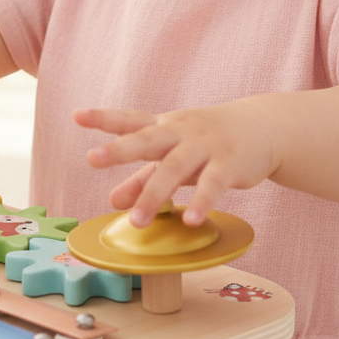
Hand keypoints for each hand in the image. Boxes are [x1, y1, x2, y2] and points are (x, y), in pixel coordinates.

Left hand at [74, 101, 275, 227]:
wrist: (262, 127)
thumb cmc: (207, 141)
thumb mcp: (172, 155)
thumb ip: (142, 178)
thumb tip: (111, 200)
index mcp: (163, 128)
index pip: (129, 120)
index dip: (103, 118)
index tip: (76, 116)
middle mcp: (180, 132)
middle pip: (146, 140)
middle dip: (119, 149)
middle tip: (92, 158)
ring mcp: (204, 145)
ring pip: (175, 168)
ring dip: (155, 195)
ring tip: (136, 221)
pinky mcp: (229, 163)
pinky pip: (213, 183)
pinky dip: (202, 202)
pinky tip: (191, 220)